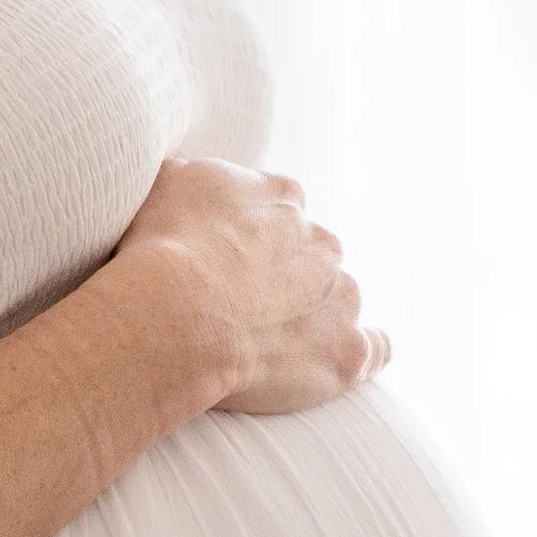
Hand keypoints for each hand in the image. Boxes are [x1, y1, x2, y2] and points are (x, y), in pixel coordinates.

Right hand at [111, 157, 387, 418]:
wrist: (175, 314)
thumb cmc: (162, 249)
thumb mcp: (169, 181)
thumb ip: (194, 177)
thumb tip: (192, 177)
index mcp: (283, 199)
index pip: (283, 213)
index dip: (255, 242)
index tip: (230, 265)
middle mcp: (322, 243)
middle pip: (314, 259)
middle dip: (288, 280)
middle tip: (243, 309)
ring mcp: (341, 297)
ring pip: (339, 302)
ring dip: (315, 318)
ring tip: (270, 346)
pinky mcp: (346, 351)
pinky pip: (373, 350)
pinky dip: (364, 353)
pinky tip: (340, 359)